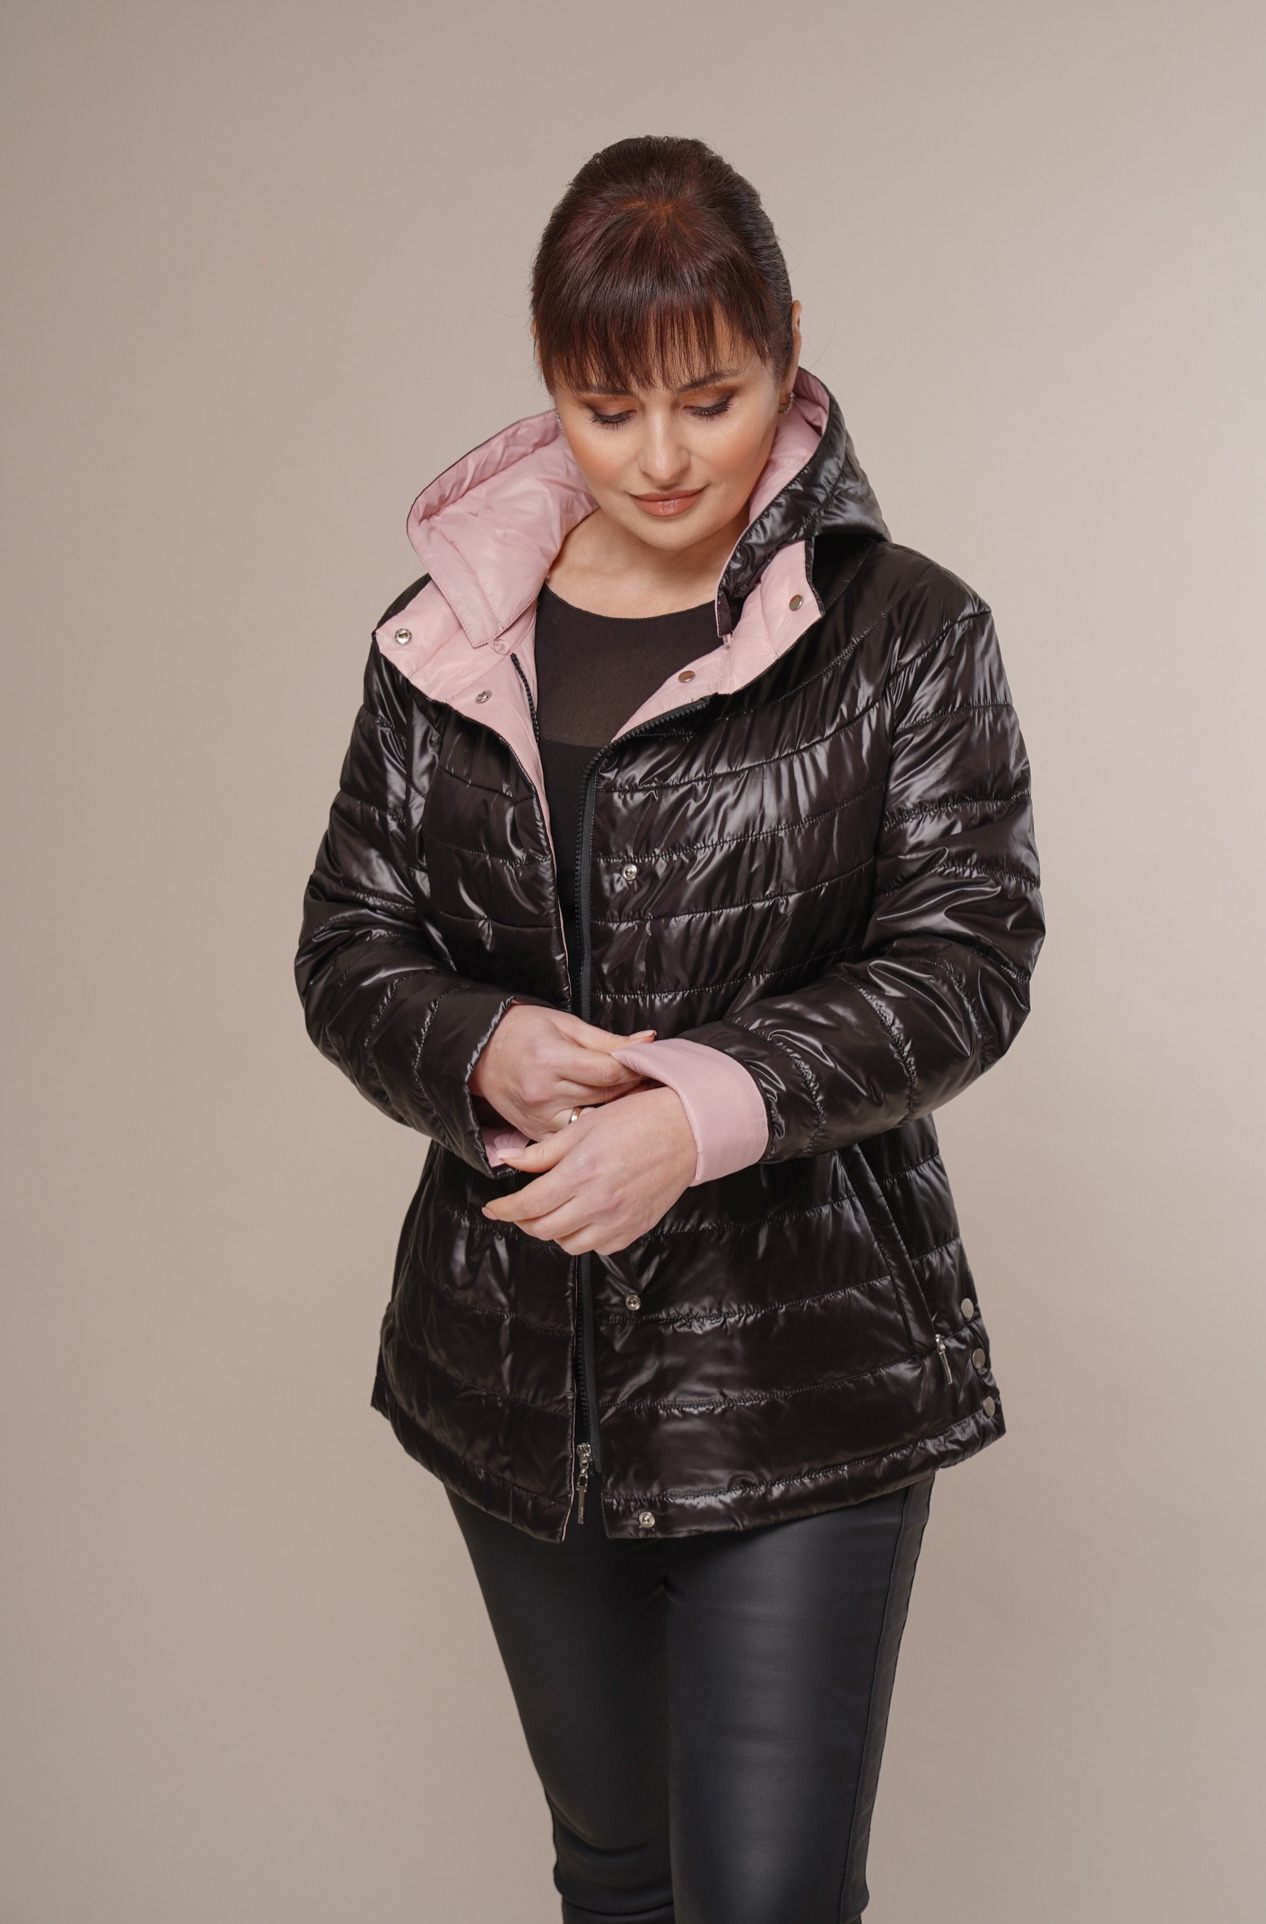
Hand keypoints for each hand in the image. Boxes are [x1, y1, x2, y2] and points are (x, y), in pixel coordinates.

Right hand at [469, 1004, 657, 1139]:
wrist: (479, 1052)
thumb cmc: (523, 1031)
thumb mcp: (565, 1025)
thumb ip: (607, 1040)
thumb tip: (647, 1041)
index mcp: (551, 1059)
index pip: (608, 1073)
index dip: (634, 1069)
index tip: (647, 1065)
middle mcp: (543, 1093)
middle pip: (604, 1097)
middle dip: (631, 1088)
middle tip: (649, 1081)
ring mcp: (538, 1117)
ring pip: (594, 1120)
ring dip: (615, 1111)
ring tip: (632, 1100)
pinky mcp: (535, 1133)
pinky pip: (574, 1136)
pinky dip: (592, 1127)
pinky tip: (605, 1118)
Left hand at [480, 1086, 697, 1254]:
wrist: (687, 1131)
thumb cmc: (637, 1120)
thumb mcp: (583, 1127)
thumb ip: (543, 1151)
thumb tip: (509, 1160)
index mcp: (581, 1172)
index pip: (528, 1204)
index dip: (503, 1210)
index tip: (493, 1208)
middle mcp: (598, 1202)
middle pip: (543, 1229)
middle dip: (524, 1221)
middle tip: (520, 1209)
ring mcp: (618, 1220)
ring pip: (568, 1244)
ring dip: (553, 1231)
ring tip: (554, 1212)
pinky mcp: (634, 1229)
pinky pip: (598, 1247)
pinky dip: (583, 1237)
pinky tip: (584, 1217)